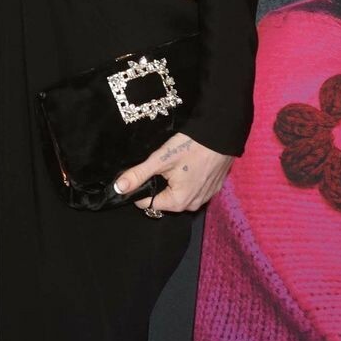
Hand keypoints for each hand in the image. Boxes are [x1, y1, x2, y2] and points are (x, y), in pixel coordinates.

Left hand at [112, 129, 232, 213]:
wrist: (222, 135)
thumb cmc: (192, 147)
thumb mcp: (161, 159)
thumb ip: (138, 174)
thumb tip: (118, 187)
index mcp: (178, 202)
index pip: (147, 203)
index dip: (140, 188)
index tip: (143, 172)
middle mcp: (192, 205)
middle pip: (163, 199)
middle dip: (158, 184)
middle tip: (160, 164)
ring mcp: (204, 198)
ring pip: (178, 194)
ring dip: (173, 182)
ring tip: (176, 163)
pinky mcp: (213, 189)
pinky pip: (193, 189)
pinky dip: (187, 180)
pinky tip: (189, 164)